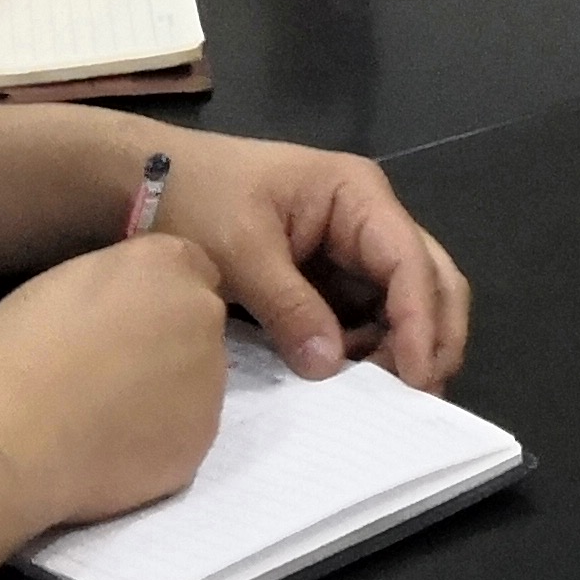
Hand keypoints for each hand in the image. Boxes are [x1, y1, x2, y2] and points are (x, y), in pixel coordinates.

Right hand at [0, 234, 231, 532]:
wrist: (8, 438)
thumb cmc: (17, 351)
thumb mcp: (66, 281)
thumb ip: (119, 282)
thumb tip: (133, 304)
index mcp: (167, 263)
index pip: (189, 269)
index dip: (157, 297)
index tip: (124, 322)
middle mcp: (203, 314)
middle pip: (197, 324)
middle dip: (167, 341)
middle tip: (111, 370)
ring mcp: (211, 380)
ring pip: (196, 380)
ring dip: (166, 391)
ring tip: (104, 415)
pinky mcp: (202, 439)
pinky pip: (185, 432)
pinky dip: (158, 439)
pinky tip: (111, 448)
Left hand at [152, 131, 473, 385]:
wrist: (148, 181)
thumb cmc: (197, 198)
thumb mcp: (239, 250)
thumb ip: (289, 307)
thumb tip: (331, 369)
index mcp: (357, 195)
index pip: (410, 261)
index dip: (420, 321)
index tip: (416, 378)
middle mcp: (369, 218)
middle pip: (429, 278)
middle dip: (431, 336)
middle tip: (419, 398)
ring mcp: (352, 248)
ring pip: (405, 301)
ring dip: (403, 347)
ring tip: (382, 394)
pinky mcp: (330, 276)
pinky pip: (368, 315)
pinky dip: (370, 348)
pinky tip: (353, 379)